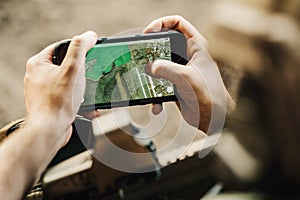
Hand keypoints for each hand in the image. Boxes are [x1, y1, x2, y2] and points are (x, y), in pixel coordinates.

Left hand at [24, 31, 96, 144]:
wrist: (50, 130)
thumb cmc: (58, 101)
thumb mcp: (73, 69)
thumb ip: (80, 49)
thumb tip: (89, 35)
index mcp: (38, 64)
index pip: (60, 47)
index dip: (77, 49)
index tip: (90, 52)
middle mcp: (37, 77)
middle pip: (66, 66)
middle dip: (82, 73)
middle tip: (90, 75)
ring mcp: (43, 92)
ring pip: (68, 83)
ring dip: (82, 89)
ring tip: (87, 94)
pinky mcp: (50, 104)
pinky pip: (68, 97)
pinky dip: (79, 101)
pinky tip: (88, 107)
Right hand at [144, 15, 234, 132]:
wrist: (213, 118)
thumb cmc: (209, 94)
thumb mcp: (185, 77)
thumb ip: (165, 69)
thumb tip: (148, 67)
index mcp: (195, 46)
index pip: (177, 24)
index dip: (161, 23)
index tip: (148, 32)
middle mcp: (186, 56)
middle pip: (164, 45)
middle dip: (150, 51)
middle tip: (140, 56)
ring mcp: (179, 71)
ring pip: (159, 66)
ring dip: (150, 75)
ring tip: (143, 82)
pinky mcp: (174, 86)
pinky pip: (159, 85)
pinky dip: (154, 95)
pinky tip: (156, 105)